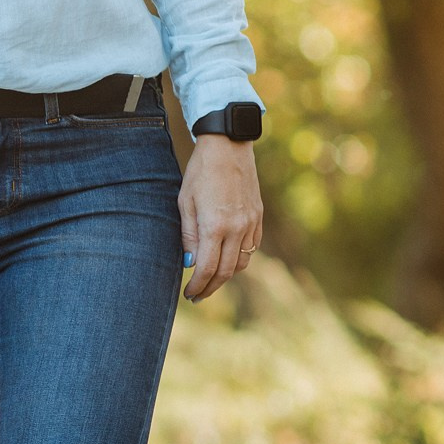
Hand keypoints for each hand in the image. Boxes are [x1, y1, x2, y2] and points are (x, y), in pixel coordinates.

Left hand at [178, 135, 261, 302]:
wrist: (228, 147)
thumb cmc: (200, 173)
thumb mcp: (185, 203)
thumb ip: (188, 235)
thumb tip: (190, 264)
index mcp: (216, 226)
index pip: (208, 269)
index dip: (198, 285)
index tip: (189, 294)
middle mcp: (237, 228)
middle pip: (227, 271)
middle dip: (211, 287)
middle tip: (197, 296)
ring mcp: (251, 223)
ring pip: (242, 262)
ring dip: (226, 276)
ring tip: (210, 282)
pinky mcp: (258, 217)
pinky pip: (251, 247)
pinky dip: (239, 260)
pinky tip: (226, 261)